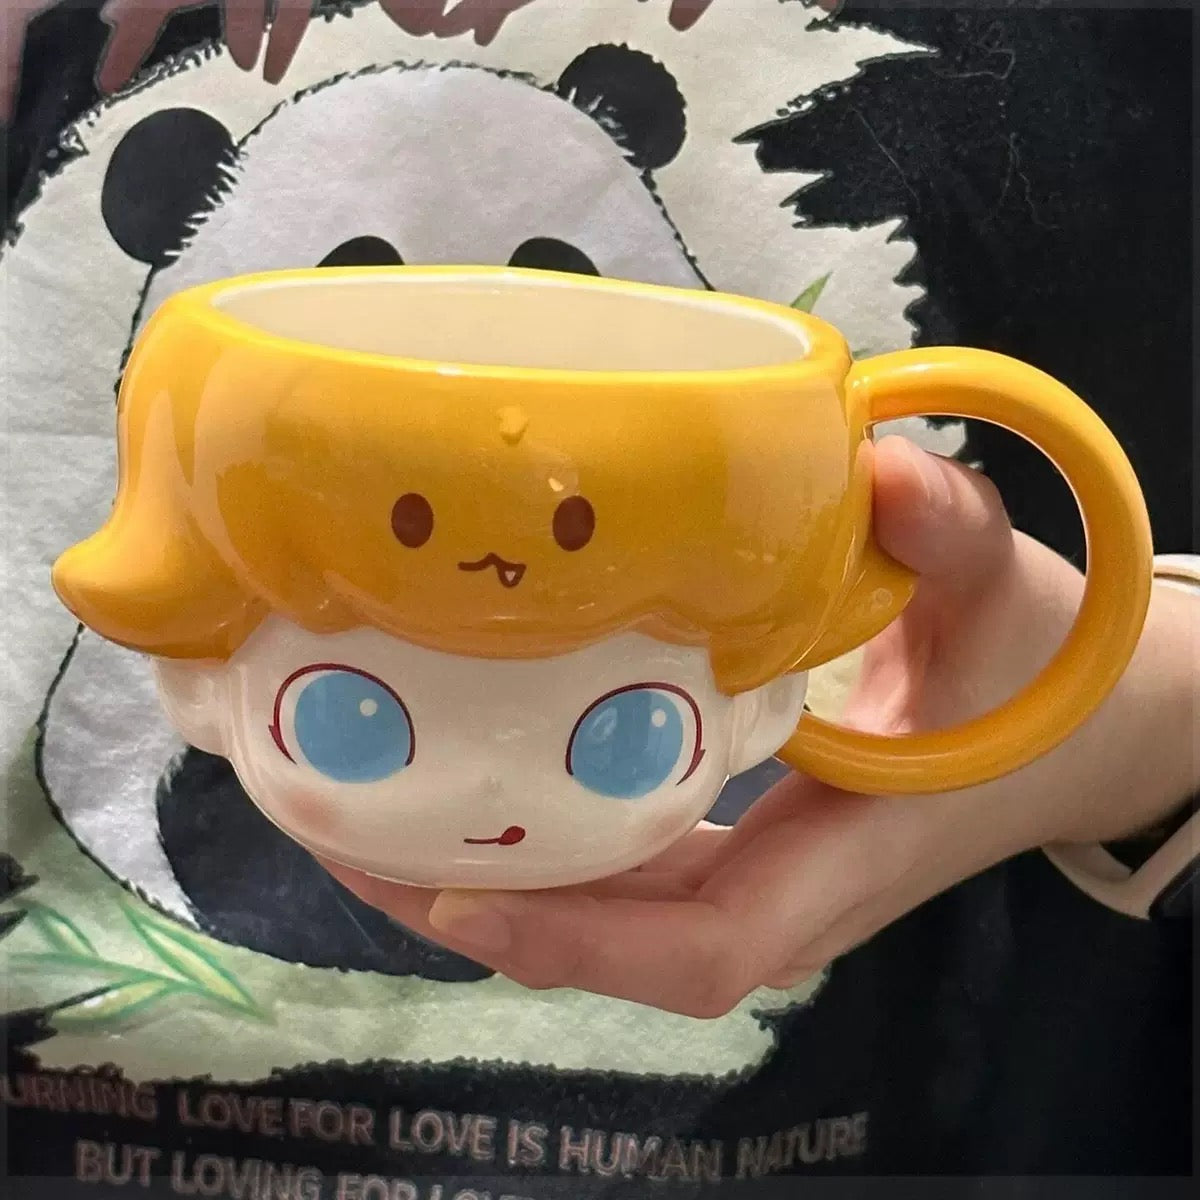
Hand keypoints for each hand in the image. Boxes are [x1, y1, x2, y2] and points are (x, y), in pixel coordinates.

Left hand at [322, 438, 1197, 1016]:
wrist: (1068, 735)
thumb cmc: (1033, 675)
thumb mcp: (1001, 598)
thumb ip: (954, 535)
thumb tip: (884, 471)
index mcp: (844, 858)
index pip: (707, 947)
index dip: (579, 936)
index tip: (452, 889)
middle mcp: (780, 894)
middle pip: (610, 943)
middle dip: (471, 904)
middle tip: (334, 819)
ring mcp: (749, 874)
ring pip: (597, 914)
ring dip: (472, 876)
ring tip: (349, 803)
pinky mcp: (729, 844)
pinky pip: (612, 869)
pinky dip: (526, 839)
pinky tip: (448, 775)